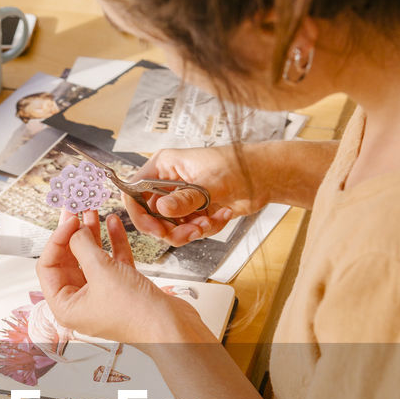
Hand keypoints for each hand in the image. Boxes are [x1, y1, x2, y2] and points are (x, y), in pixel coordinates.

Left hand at [36, 210, 200, 345]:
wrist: (172, 327)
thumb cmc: (136, 314)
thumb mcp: (102, 272)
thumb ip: (83, 247)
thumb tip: (75, 232)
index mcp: (67, 307)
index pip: (48, 267)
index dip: (57, 240)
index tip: (69, 220)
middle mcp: (82, 303)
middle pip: (69, 261)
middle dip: (74, 234)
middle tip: (76, 210)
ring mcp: (103, 295)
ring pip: (91, 259)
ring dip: (93, 234)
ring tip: (92, 212)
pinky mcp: (123, 288)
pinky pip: (112, 261)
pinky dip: (112, 243)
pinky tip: (112, 224)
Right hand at [124, 144, 269, 246]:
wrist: (265, 176)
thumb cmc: (238, 166)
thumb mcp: (210, 183)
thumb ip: (185, 199)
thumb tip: (162, 209)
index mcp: (164, 166)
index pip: (134, 192)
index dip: (140, 214)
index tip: (156, 229)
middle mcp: (168, 183)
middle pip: (151, 216)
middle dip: (171, 229)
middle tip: (190, 232)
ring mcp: (181, 199)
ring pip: (170, 228)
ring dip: (191, 231)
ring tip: (209, 222)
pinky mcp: (194, 212)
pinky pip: (190, 230)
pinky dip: (206, 228)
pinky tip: (222, 215)